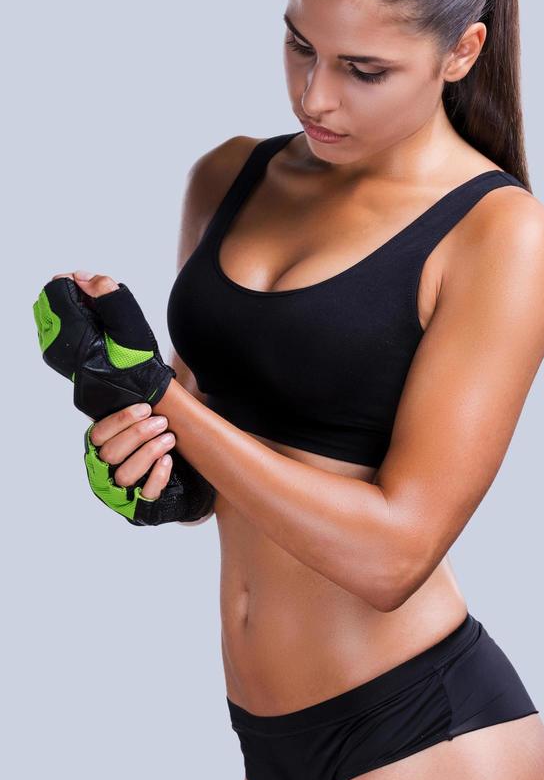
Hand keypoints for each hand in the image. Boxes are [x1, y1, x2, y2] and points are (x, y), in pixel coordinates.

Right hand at [36, 271, 215, 525]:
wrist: (215, 458)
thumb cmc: (182, 408)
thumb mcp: (159, 371)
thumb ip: (125, 332)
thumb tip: (92, 277)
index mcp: (116, 431)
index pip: (97, 433)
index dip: (118, 421)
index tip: (147, 409)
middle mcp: (117, 459)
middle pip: (104, 452)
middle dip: (134, 434)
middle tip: (162, 421)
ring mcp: (131, 483)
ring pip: (121, 474)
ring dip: (147, 452)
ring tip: (171, 439)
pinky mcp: (150, 501)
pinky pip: (141, 498)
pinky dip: (155, 479)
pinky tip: (171, 465)